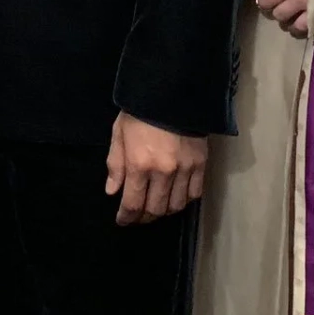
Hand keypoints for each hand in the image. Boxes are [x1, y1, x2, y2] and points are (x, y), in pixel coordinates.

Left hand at [105, 112, 207, 226]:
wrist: (171, 93)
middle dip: (144, 218)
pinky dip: (184, 201)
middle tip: (137, 218)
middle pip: (155, 210)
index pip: (133, 204)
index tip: (122, 221)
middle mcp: (163, 172)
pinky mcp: (201, 165)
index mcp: (139, 165)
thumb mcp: (118, 135)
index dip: (127, 217)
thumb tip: (112, 192)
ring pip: (176, 206)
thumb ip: (115, 165)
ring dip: (164, 212)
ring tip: (155, 210)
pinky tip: (175, 199)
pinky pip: (194, 194)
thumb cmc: (139, 112)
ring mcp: (185, 170)